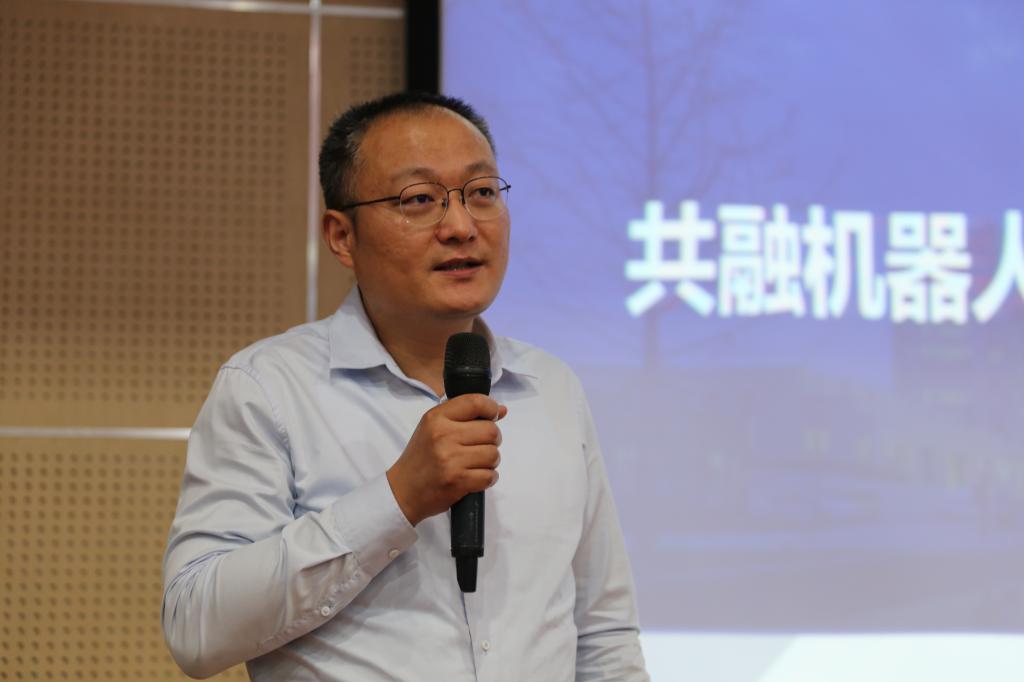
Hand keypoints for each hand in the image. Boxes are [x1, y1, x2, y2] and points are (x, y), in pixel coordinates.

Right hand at [386, 394, 507, 525]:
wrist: (403, 490)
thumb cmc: (421, 456)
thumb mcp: (434, 427)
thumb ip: (465, 415)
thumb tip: (502, 410)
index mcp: (436, 418)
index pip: (475, 402)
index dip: (491, 408)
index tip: (492, 416)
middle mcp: (443, 435)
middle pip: (491, 431)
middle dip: (493, 439)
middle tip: (481, 445)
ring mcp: (450, 459)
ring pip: (493, 454)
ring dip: (491, 461)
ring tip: (477, 463)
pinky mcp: (457, 481)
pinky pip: (489, 476)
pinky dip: (488, 478)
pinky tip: (476, 477)